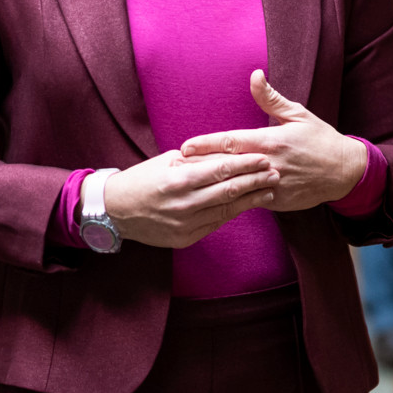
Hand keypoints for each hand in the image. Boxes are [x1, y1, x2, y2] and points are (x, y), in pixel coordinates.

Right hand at [103, 149, 278, 248]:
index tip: (264, 158)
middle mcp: (184, 204)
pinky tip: (247, 205)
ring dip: (251, 199)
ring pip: (226, 210)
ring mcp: (185, 224)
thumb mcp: (167, 161)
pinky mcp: (185, 238)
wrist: (116, 211)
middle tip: (276, 173)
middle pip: (229, 191)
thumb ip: (197, 159)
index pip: (221, 170)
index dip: (246, 164)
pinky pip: (216, 224)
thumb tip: (227, 154)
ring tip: (269, 190)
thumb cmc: (142, 180)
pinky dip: (233, 213)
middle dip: (256, 181)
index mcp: (178, 180)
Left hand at [177, 71, 366, 211]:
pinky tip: (214, 200)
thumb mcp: (298, 114)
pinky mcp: (278, 201)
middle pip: (228, 166)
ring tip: (189, 186)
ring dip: (213, 186)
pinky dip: (234, 199)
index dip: (206, 145)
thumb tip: (254, 74)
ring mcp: (273, 185)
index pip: (231, 142)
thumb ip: (271, 98)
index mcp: (271, 141)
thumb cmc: (320, 139)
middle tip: (176, 168)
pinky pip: (251, 200)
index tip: (185, 147)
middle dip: (201, 167)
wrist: (345, 171)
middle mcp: (270, 164)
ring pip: (236, 187)